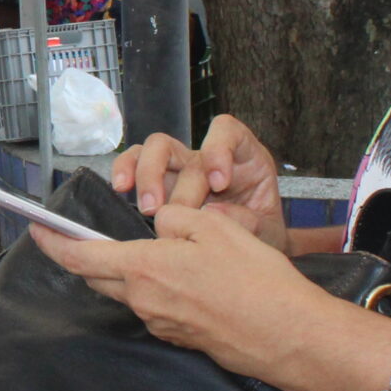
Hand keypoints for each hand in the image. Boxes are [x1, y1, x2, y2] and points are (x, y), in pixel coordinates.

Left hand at [27, 202, 341, 382]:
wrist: (288, 336)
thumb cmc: (256, 281)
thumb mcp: (215, 227)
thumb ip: (176, 220)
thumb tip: (160, 226)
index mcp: (144, 269)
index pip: (80, 257)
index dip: (53, 243)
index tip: (37, 230)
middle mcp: (143, 301)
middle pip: (99, 277)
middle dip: (89, 257)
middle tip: (88, 238)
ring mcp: (160, 324)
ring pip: (129, 291)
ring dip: (131, 272)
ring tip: (161, 253)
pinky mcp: (180, 337)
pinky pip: (156, 307)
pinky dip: (159, 289)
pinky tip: (190, 279)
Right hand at [110, 114, 288, 250]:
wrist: (250, 258)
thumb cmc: (262, 236)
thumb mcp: (269, 233)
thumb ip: (249, 221)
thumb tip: (214, 212)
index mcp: (243, 157)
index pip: (227, 132)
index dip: (218, 149)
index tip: (219, 183)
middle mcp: (207, 158)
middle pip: (182, 148)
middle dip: (174, 182)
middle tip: (170, 213)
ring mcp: (180, 170)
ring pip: (153, 150)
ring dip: (146, 175)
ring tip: (147, 208)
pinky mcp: (160, 185)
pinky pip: (134, 165)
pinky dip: (124, 172)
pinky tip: (121, 190)